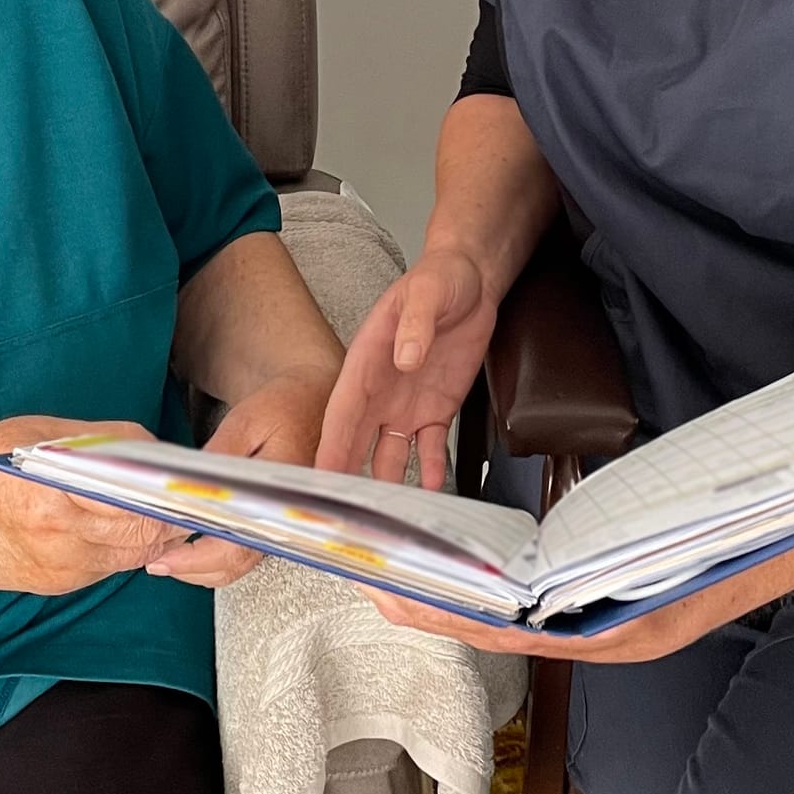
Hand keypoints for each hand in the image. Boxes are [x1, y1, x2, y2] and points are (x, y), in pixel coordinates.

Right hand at [0, 416, 193, 599]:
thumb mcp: (35, 435)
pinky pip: (113, 565)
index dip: (164, 487)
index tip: (182, 476)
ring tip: (160, 504)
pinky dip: (128, 545)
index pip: (133, 495)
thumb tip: (149, 445)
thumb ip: (98, 439)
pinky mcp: (63, 584)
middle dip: (169, 510)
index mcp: (52, 493)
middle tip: (183, 490)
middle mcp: (61, 536)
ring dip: (155, 530)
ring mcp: (64, 566)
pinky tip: (124, 523)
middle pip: (143, 529)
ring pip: (136, 553)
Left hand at [148, 366, 338, 587]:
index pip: (237, 541)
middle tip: (157, 563)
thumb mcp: (246, 422)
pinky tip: (193, 550)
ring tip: (168, 560)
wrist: (317, 402)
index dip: (198, 557)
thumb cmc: (284, 408)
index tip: (166, 558)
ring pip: (242, 564)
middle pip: (237, 562)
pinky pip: (248, 552)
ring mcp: (282, 524)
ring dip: (204, 569)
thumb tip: (186, 488)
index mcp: (279, 494)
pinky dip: (218, 558)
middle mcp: (285, 518)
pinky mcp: (277, 522)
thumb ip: (218, 457)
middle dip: (193, 570)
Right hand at [317, 248, 498, 488]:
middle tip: (340, 512)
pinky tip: (429, 491)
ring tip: (386, 513)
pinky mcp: (435, 411)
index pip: (342, 411)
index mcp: (366, 363)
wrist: (472, 281)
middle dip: (347, 475)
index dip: (331, 444)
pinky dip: (429, 470)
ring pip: (388, 452)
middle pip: (357, 440)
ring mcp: (405, 405)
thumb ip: (414, 324)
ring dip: (386, 481)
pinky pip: (429, 448)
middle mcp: (380, 391)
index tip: (321, 475)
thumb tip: (404, 358)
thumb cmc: (439, 279)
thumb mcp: (425, 293)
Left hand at [352, 499, 793, 660]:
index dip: (462, 617)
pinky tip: (468, 560)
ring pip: (525, 615)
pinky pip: (549, 596)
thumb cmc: (789, 512)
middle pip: (513, 627)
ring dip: (463, 596)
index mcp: (643, 622)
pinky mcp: (623, 594)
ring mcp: (625, 615)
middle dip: (442, 609)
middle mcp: (627, 630)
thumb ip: (668, 538)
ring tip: (399, 569)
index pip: (530, 631)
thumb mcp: (727, 523)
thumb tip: (593, 558)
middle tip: (371, 581)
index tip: (403, 600)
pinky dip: (503, 582)